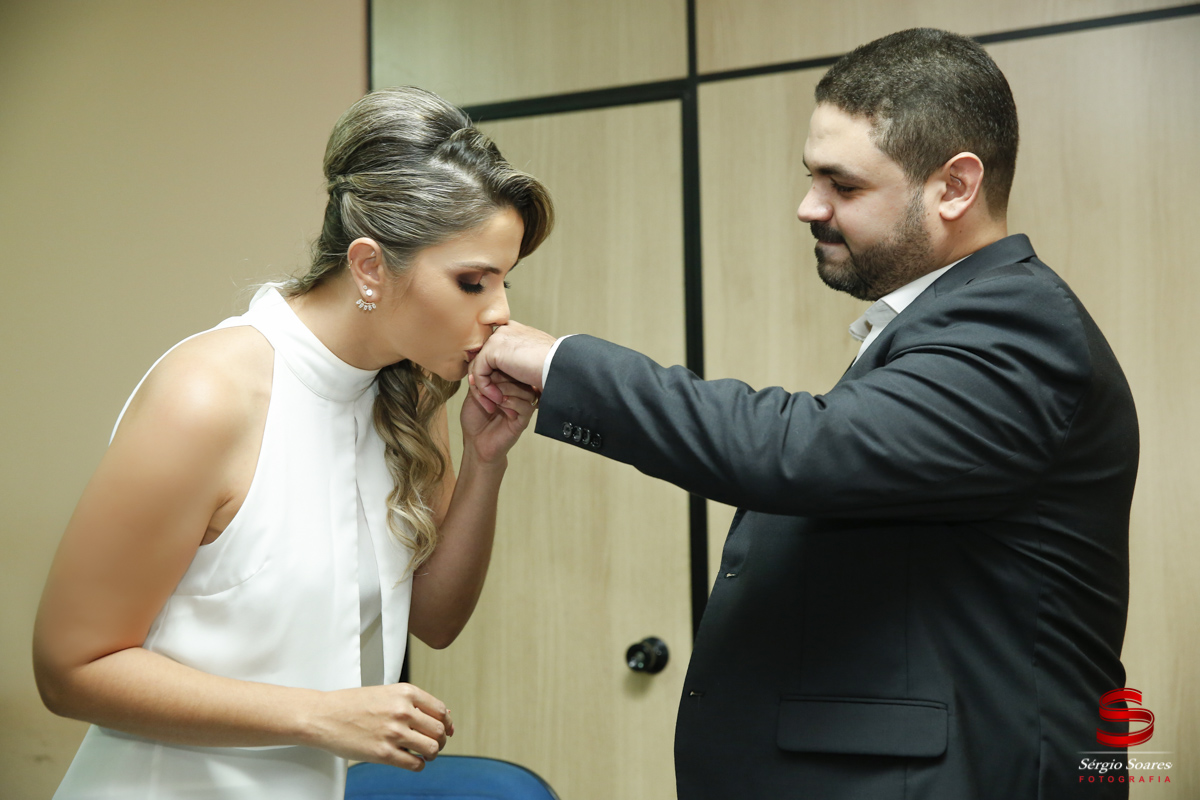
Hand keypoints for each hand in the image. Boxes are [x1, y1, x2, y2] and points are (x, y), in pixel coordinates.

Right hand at [307, 683, 453, 770]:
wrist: (323, 716)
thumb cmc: (352, 704)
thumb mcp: (386, 693)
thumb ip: (411, 702)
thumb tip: (441, 717)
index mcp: (405, 692)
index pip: (440, 710)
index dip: (447, 723)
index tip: (446, 730)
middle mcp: (402, 710)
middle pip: (439, 730)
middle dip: (441, 740)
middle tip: (434, 744)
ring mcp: (394, 732)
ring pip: (432, 748)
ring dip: (432, 753)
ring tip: (423, 754)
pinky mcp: (384, 753)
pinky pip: (415, 764)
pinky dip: (418, 765)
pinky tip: (411, 761)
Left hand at [460, 372, 538, 463]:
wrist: (475, 444)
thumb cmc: (474, 420)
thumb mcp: (474, 395)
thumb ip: (483, 380)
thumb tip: (487, 363)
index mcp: (507, 388)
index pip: (512, 371)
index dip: (499, 369)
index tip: (483, 374)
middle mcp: (516, 397)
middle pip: (521, 379)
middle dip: (502, 379)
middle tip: (489, 385)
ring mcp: (521, 408)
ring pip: (526, 391)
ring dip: (508, 390)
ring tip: (495, 397)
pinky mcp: (523, 421)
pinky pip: (527, 406)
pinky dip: (513, 403)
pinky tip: (500, 406)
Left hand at [469, 321, 556, 408]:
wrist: (559, 366)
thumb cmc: (554, 368)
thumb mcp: (534, 362)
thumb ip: (518, 361)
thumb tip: (511, 371)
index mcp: (514, 331)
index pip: (492, 349)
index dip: (491, 370)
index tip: (497, 390)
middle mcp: (504, 330)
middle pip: (482, 358)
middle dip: (484, 381)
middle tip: (491, 400)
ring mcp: (497, 338)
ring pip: (478, 366)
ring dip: (483, 389)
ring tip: (494, 404)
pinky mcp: (492, 350)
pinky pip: (479, 373)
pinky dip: (485, 390)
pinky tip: (497, 400)